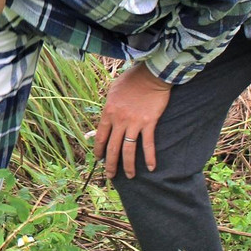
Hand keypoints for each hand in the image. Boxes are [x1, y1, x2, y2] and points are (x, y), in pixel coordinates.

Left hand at [93, 64, 172, 178]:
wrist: (151, 75)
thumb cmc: (131, 80)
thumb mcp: (112, 91)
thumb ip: (108, 107)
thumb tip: (105, 119)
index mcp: (108, 112)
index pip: (101, 137)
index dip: (99, 151)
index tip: (99, 159)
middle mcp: (119, 120)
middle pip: (112, 147)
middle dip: (111, 164)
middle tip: (111, 175)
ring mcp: (134, 123)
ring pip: (129, 149)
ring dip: (128, 165)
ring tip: (129, 176)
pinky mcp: (149, 123)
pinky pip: (148, 144)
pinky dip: (150, 157)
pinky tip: (151, 167)